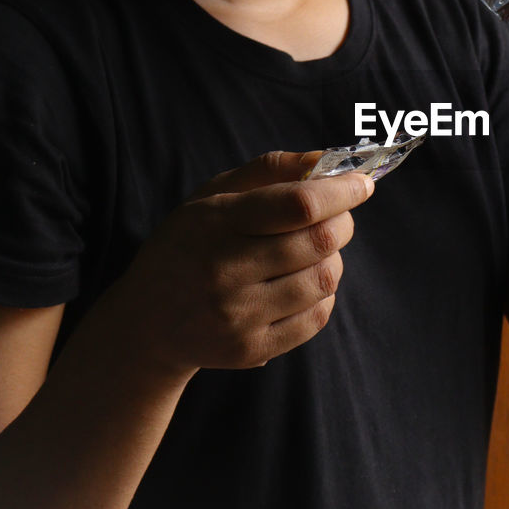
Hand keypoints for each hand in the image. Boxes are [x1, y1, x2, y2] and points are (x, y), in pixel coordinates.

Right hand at [99, 151, 372, 376]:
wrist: (146, 323)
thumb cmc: (189, 245)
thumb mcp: (212, 196)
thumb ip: (268, 171)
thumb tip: (326, 159)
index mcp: (215, 222)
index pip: (298, 204)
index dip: (341, 192)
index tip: (362, 184)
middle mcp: (224, 271)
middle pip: (319, 242)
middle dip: (343, 223)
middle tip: (340, 218)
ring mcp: (238, 315)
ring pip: (324, 280)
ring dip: (333, 259)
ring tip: (315, 252)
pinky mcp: (250, 349)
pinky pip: (316, 318)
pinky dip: (323, 295)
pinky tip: (303, 283)